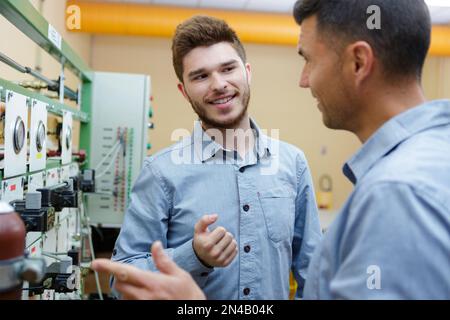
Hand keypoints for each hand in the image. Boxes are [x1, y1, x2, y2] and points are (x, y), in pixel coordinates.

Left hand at [91, 241, 205, 299]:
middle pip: (120, 284)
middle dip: (121, 277)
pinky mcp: (143, 310)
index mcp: (152, 283)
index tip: (95, 263)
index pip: (124, 272)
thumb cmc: (189, 296)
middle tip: (131, 273)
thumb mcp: (180, 275)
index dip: (108, 267)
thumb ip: (164, 261)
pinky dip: (132, 297)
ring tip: (143, 286)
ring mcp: (142, 305)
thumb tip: (156, 245)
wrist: (192, 314)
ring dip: (127, 288)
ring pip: (123, 295)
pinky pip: (130, 303)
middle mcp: (144, 296)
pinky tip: (144, 295)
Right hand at [193, 214, 237, 267]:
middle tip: (219, 238)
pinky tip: (225, 248)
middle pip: (229, 236)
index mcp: (207, 244)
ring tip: (223, 242)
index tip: (214, 234)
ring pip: (234, 243)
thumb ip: (204, 220)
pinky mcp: (225, 263)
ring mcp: (220, 259)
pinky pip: (236, 250)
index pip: (222, 230)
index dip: (219, 230)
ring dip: (229, 240)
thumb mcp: (198, 229)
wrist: (199, 257)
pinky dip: (232, 247)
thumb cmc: (201, 239)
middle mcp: (214, 253)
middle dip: (225, 235)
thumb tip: (216, 216)